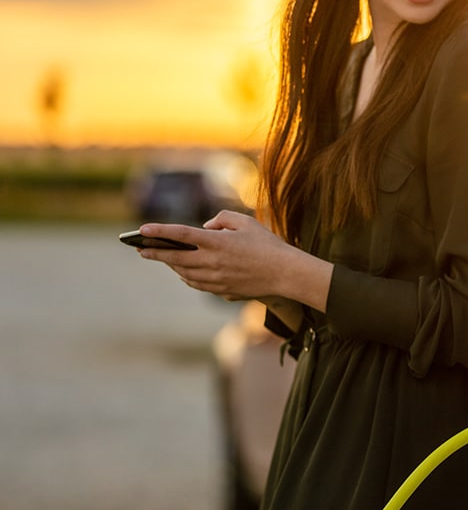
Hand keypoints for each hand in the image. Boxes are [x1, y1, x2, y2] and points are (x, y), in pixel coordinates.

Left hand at [137, 211, 332, 309]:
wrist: (285, 274)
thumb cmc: (268, 245)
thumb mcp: (246, 222)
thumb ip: (222, 219)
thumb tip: (206, 227)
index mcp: (218, 242)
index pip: (181, 235)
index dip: (159, 232)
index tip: (142, 230)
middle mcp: (213, 262)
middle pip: (176, 258)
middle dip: (155, 253)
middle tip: (140, 249)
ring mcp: (216, 279)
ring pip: (184, 273)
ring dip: (170, 266)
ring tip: (161, 258)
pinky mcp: (222, 291)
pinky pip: (197, 284)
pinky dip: (186, 277)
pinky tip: (183, 272)